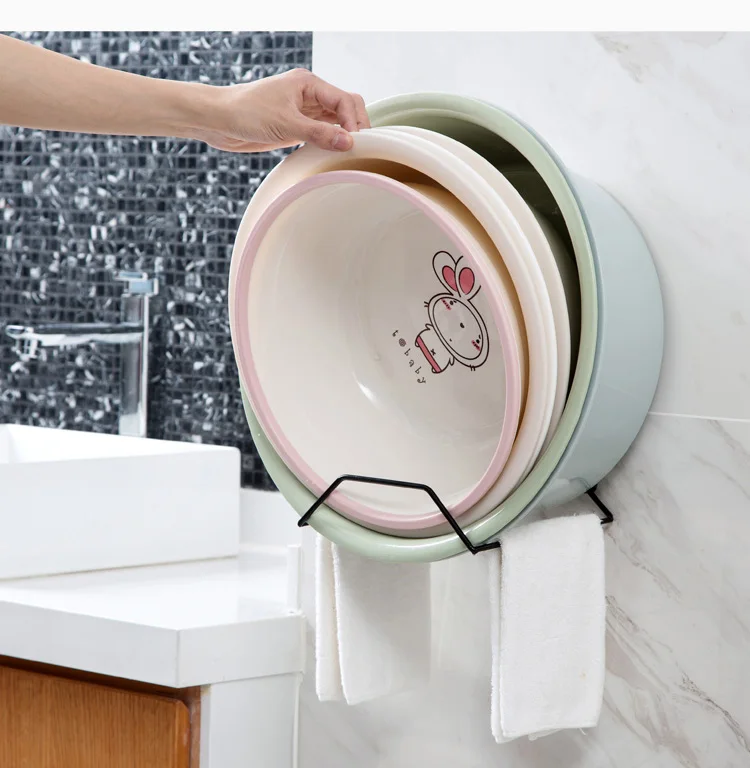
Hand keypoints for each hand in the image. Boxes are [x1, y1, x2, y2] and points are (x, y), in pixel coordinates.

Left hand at [193, 68, 370, 153]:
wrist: (218, 121)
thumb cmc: (245, 112)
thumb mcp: (286, 124)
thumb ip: (319, 133)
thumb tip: (348, 142)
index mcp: (308, 83)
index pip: (345, 100)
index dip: (355, 121)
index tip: (356, 143)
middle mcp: (309, 95)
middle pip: (345, 108)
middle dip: (355, 126)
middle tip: (360, 149)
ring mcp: (303, 111)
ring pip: (335, 121)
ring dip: (344, 135)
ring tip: (350, 154)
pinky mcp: (296, 126)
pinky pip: (322, 133)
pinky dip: (331, 143)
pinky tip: (333, 154)